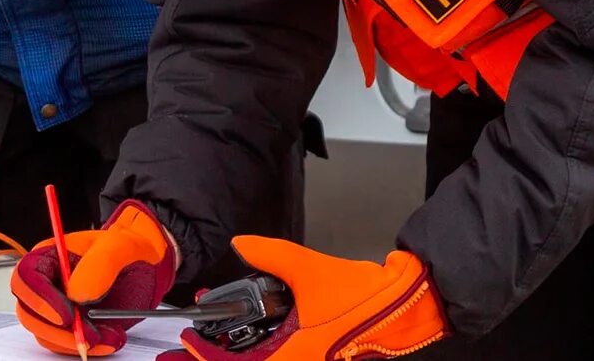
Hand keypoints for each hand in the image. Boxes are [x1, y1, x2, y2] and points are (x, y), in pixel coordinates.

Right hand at [13, 200, 179, 354]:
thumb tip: (75, 293)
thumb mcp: (119, 249)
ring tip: (109, 336)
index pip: (26, 278)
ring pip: (45, 334)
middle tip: (88, 335)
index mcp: (49, 256)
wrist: (144, 268)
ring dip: (74, 343)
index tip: (66, 315)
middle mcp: (45, 284)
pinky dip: (88, 348)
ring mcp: (54, 308)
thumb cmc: (126, 252)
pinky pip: (65, 345)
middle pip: (29, 312)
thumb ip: (98, 266)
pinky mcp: (67, 328)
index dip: (39, 298)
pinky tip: (111, 339)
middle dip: (56, 330)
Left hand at [163, 238, 445, 360]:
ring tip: (213, 338)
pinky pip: (280, 358)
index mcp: (296, 358)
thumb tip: (241, 244)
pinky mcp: (319, 357)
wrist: (403, 306)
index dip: (208, 358)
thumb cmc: (364, 298)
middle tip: (191, 346)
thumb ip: (272, 255)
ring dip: (239, 354)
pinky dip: (260, 350)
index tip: (189, 344)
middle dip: (218, 358)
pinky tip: (252, 331)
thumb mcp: (311, 270)